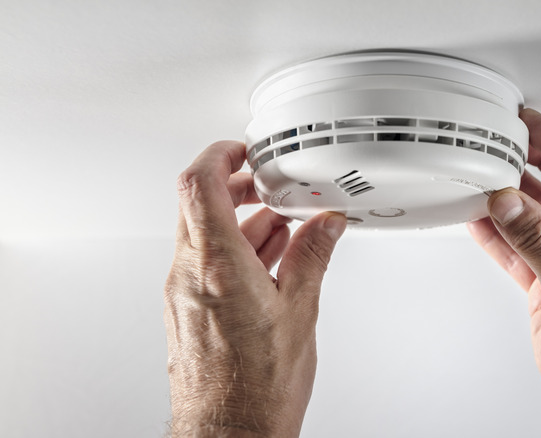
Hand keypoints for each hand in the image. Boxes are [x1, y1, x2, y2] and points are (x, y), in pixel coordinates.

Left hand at [164, 141, 346, 436]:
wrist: (229, 433)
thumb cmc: (258, 388)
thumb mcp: (300, 311)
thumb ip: (312, 257)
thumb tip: (325, 226)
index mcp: (218, 266)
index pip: (200, 184)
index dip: (219, 154)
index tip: (243, 150)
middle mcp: (190, 275)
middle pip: (200, 205)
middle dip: (237, 188)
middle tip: (269, 187)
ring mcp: (183, 293)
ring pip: (204, 235)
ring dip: (241, 223)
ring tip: (282, 229)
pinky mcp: (187, 311)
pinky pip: (205, 263)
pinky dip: (234, 250)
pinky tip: (268, 262)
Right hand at [468, 110, 540, 435]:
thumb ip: (540, 242)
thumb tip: (510, 203)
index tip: (533, 124)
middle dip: (536, 163)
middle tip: (507, 140)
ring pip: (539, 219)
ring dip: (513, 199)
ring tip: (486, 175)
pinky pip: (521, 250)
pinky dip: (500, 235)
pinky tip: (481, 220)